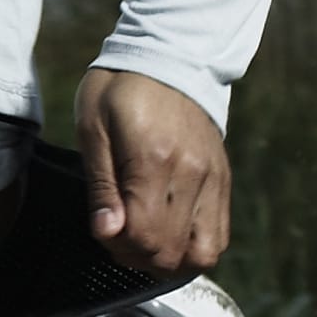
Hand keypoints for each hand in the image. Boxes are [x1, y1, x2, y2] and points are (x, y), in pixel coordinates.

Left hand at [76, 66, 231, 276]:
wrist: (170, 57)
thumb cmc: (121, 89)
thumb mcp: (93, 128)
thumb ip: (100, 186)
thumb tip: (108, 232)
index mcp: (154, 160)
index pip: (143, 236)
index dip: (117, 247)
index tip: (105, 229)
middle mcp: (191, 174)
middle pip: (171, 252)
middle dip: (138, 257)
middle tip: (119, 234)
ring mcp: (213, 179)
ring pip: (202, 253)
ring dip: (169, 259)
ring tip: (146, 240)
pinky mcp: (223, 181)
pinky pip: (219, 236)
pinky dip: (194, 247)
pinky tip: (170, 232)